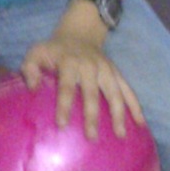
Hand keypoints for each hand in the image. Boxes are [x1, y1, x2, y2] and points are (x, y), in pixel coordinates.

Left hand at [21, 34, 142, 138]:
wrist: (79, 33)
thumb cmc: (54, 50)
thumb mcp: (36, 53)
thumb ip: (30, 68)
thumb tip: (33, 87)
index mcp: (70, 62)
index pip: (67, 86)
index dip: (64, 105)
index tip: (62, 125)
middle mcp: (91, 66)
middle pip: (93, 93)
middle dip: (92, 116)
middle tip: (91, 137)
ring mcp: (107, 70)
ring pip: (115, 93)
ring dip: (119, 114)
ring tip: (120, 135)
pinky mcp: (116, 73)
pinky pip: (128, 90)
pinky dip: (136, 105)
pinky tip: (140, 123)